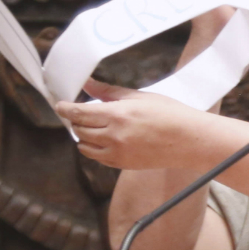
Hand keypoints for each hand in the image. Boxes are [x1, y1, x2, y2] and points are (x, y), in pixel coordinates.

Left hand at [55, 78, 205, 169]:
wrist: (188, 140)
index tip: (60, 105)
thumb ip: (110, 92)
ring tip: (93, 127)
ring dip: (83, 136)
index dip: (65, 109)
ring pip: (84, 146)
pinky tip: (104, 140)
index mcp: (117, 115)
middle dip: (76, 121)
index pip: (79, 113)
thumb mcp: (139, 96)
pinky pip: (97, 158)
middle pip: (79, 130)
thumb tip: (88, 85)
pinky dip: (94, 148)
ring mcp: (117, 153)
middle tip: (81, 113)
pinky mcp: (122, 165)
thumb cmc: (169, 113)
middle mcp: (113, 136)